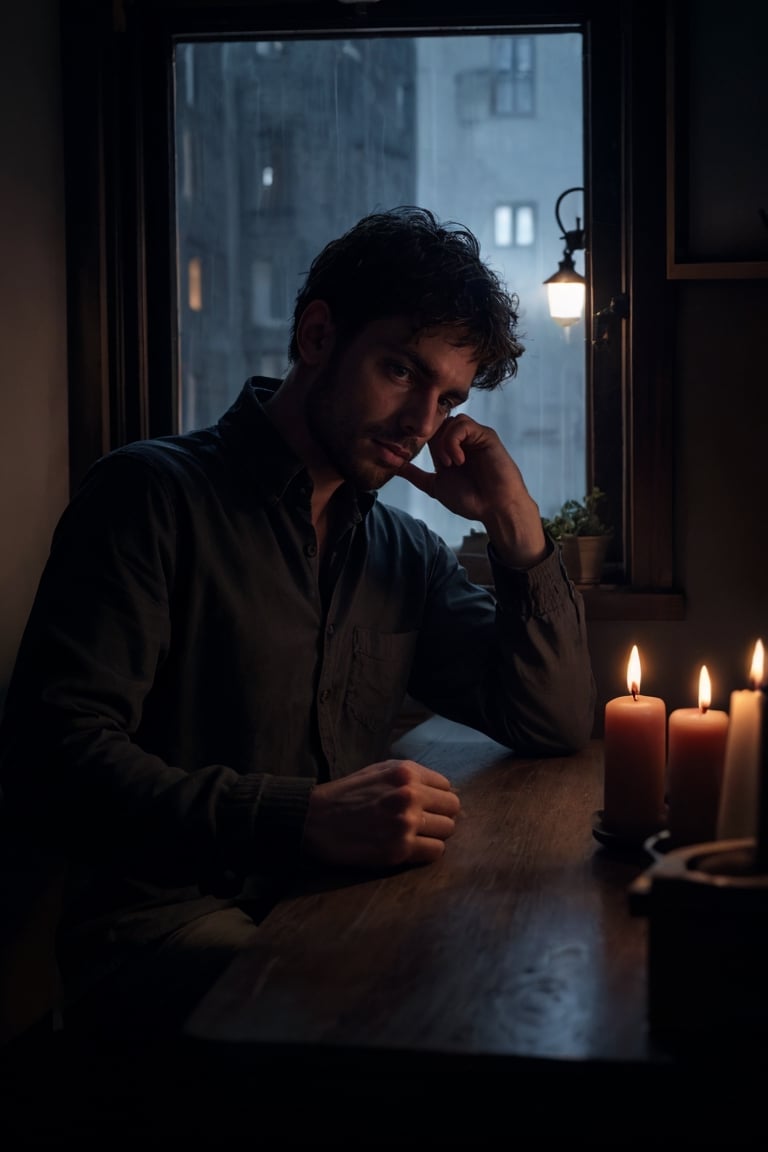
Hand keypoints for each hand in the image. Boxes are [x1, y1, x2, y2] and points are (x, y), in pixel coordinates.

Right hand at [303, 759, 460, 867]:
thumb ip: (413, 777)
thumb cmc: (348, 794)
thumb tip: (444, 792)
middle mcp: (410, 794)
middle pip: (452, 808)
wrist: (315, 820)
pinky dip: (426, 851)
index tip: (425, 806)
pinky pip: (435, 851)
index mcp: (406, 772)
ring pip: (447, 830)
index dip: (436, 798)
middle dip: (439, 815)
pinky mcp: (399, 849)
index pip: (447, 786)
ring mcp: (406, 823)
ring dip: (433, 834)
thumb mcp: (380, 770)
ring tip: (413, 835)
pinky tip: (409, 847)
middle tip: (422, 823)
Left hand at [398, 414, 546, 567]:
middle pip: (437, 422)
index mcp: (447, 449)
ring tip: (449, 464)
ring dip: (443, 442)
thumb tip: (394, 467)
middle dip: (430, 439)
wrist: (495, 508)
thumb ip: (415, 475)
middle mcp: (460, 439)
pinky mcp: (485, 435)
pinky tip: (459, 460)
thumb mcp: (435, 486)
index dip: (418, 439)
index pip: (428, 432)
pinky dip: (454, 441)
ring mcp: (473, 436)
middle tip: (436, 462)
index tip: (414, 454)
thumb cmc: (471, 499)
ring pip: (449, 421)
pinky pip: (463, 424)